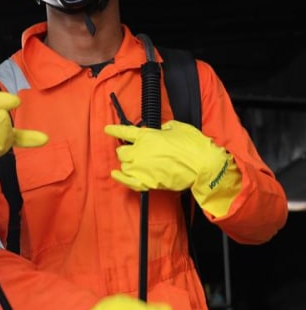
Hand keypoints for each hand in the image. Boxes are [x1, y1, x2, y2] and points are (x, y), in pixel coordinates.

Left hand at [106, 120, 241, 216]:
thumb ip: (165, 128)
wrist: (202, 165)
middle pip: (121, 152)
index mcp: (147, 135)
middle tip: (133, 152)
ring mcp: (142, 167)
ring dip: (128, 165)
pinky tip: (116, 175)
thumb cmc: (192, 145)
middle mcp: (140, 150)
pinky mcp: (148, 182)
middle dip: (125, 151)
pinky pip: (128, 181)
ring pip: (124, 166)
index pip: (125, 131)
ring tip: (137, 165)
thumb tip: (162, 130)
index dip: (114, 130)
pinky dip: (121, 178)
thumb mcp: (177, 127)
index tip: (107, 130)